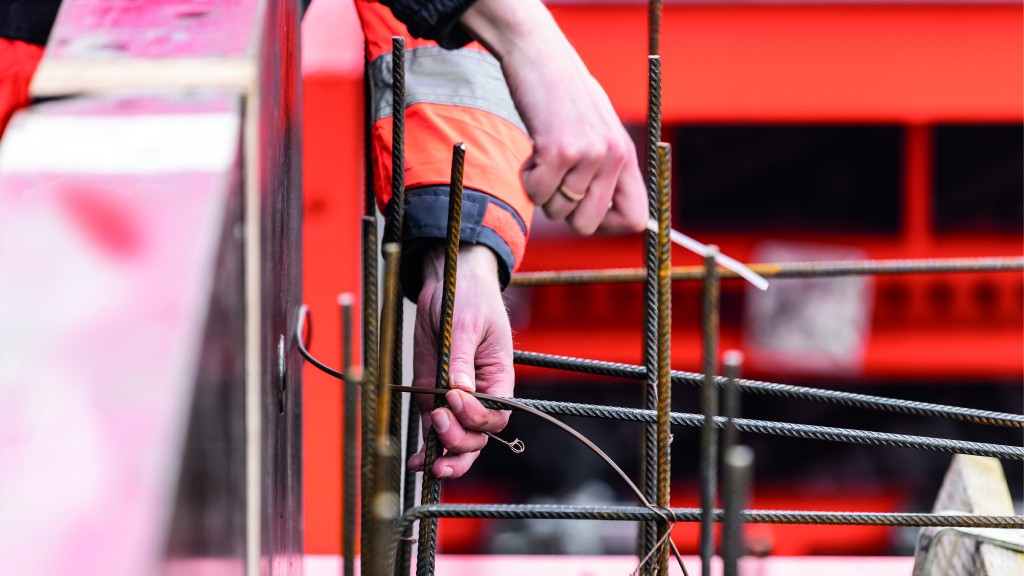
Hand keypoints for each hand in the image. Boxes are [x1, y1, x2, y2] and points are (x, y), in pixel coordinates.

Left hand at [408, 244, 512, 478]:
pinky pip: (433, 432)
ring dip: (445, 456)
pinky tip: (415, 462)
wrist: (447, 284)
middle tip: (438, 421)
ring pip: (459, 443)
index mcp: (499, 378)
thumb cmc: (467, 298)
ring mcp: (454, 401)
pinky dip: (426, 451)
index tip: (453, 395)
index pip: (497, 413)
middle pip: (479, 436)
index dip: (477, 414)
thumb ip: (461, 358)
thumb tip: (458, 390)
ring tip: (427, 462)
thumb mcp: (466, 323)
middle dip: (460, 440)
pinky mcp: (432, 398)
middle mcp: (480, 396)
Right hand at [461, 0, 647, 235]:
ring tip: (543, 156)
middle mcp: (613, 157)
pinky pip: (535, 193)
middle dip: (563, 212)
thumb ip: (606, 170)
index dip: (607, 224)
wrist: (539, 56)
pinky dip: (525, 178)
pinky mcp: (559, 150)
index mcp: (625, 155)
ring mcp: (587, 154)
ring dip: (541, 189)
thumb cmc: (563, 97)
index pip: (636, 217)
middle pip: (587, 224)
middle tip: (555, 182)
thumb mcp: (598, 132)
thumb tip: (604, 218)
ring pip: (556, 210)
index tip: (584, 210)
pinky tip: (532, 151)